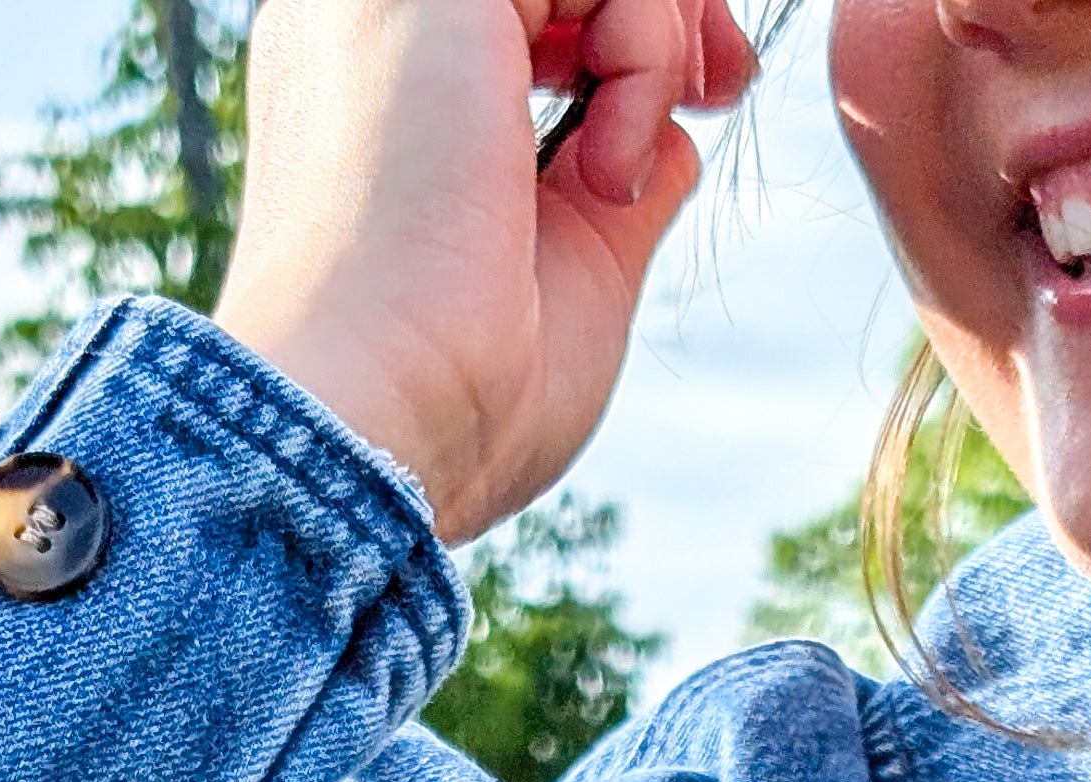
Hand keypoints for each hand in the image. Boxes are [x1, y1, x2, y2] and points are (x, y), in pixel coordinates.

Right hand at [217, 0, 756, 545]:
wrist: (377, 431)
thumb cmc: (455, 395)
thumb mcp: (575, 265)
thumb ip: (617, 176)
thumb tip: (670, 134)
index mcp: (385, 75)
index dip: (634, 21)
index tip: (703, 91)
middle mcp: (372, 18)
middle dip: (663, 9)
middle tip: (718, 84)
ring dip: (652, 39)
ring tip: (618, 173)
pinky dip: (642, 49)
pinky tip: (605, 165)